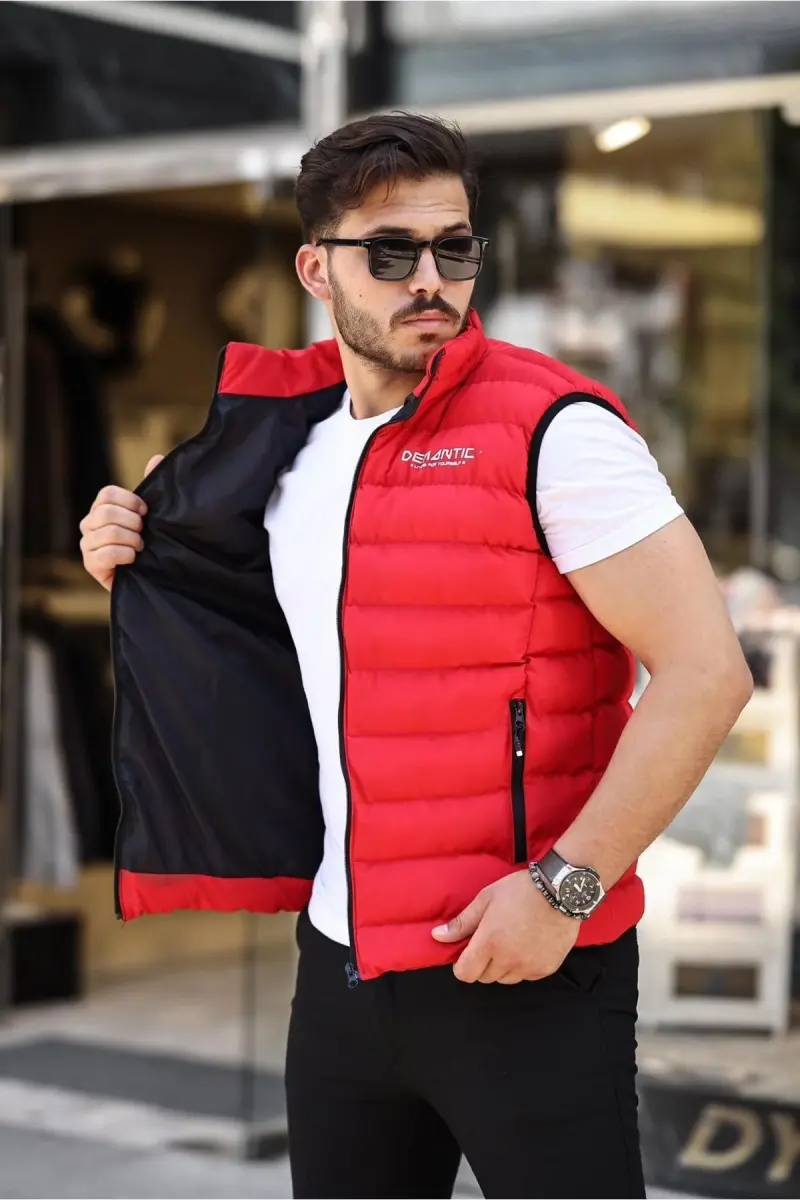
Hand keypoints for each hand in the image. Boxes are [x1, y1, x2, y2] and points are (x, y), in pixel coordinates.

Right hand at [79, 455, 163, 590]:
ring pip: (108, 533)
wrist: (150, 576)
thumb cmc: (150, 542)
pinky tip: (134, 560)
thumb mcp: (152, 515)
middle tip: (143, 532)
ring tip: (140, 548)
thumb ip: (153, 486)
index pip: (107, 494)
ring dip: (132, 541)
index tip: (146, 512)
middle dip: (132, 522)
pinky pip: (106, 554)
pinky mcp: (91, 565)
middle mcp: (90, 524)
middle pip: (106, 512)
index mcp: (102, 508)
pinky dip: (125, 555)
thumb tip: (156, 458)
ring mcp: (87, 545)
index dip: (130, 501)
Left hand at [431, 869, 579, 983]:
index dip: (462, 965)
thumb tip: (437, 936)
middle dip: (482, 964)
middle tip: (491, 942)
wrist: (560, 891)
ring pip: (505, 979)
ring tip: (510, 943)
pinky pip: (526, 976)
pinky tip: (528, 946)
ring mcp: (529, 967)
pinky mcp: (546, 969)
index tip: (467, 953)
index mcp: (489, 943)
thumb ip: (461, 923)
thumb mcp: (485, 900)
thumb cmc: (519, 891)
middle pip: (484, 978)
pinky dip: (523, 967)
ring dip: (502, 967)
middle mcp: (508, 960)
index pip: (465, 974)